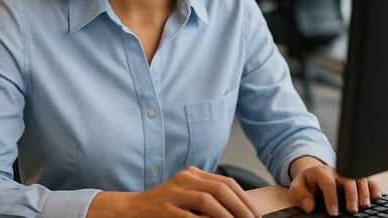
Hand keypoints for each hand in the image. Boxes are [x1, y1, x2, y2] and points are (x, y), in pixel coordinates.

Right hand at [88, 166, 261, 217]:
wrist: (132, 210)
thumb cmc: (163, 205)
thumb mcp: (187, 194)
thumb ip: (209, 196)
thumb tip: (240, 209)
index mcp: (193, 174)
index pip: (226, 182)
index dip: (244, 198)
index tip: (255, 213)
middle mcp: (184, 180)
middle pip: (220, 189)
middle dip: (240, 207)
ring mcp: (173, 194)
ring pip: (208, 201)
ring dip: (227, 216)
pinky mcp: (165, 210)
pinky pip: (190, 217)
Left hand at [288, 157, 381, 215]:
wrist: (313, 176)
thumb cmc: (307, 185)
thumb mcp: (296, 189)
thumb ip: (300, 197)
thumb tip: (309, 206)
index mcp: (320, 172)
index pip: (327, 182)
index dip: (331, 197)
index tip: (333, 212)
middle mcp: (336, 171)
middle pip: (347, 178)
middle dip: (351, 194)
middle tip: (352, 210)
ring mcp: (347, 173)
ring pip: (359, 178)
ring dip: (364, 192)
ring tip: (365, 206)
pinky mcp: (356, 178)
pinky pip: (368, 179)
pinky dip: (374, 187)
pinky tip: (376, 198)